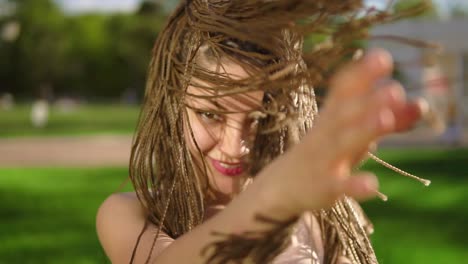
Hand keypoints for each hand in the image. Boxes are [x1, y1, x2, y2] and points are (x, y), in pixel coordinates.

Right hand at [259, 49, 424, 216]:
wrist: (284, 185)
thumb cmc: (326, 151)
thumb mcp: (353, 132)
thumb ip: (387, 118)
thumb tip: (421, 104)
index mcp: (332, 114)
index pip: (343, 89)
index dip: (361, 74)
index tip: (382, 58)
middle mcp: (326, 132)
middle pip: (345, 113)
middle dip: (369, 100)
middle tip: (395, 89)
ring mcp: (323, 159)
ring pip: (342, 143)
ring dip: (363, 130)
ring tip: (386, 119)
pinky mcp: (324, 187)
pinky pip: (339, 186)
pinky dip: (355, 185)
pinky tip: (372, 184)